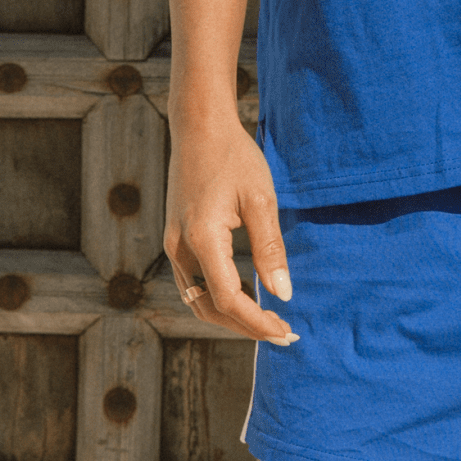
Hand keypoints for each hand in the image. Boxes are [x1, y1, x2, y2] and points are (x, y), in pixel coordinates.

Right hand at [164, 108, 298, 343]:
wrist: (199, 127)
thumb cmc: (234, 157)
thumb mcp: (261, 200)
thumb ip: (270, 249)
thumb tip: (283, 294)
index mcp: (201, 239)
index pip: (229, 299)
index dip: (257, 323)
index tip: (287, 332)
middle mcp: (179, 248)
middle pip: (209, 308)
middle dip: (245, 327)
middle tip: (284, 333)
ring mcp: (173, 244)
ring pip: (197, 300)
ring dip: (230, 316)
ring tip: (268, 320)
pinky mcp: (175, 238)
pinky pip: (193, 283)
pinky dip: (218, 297)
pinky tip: (246, 294)